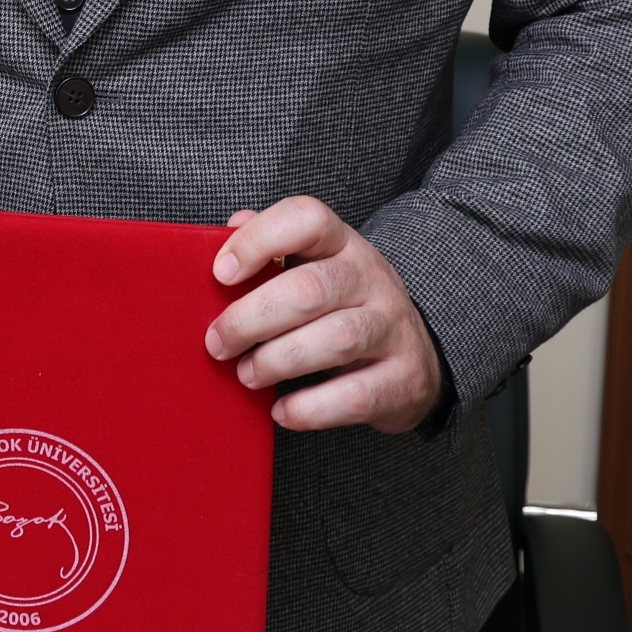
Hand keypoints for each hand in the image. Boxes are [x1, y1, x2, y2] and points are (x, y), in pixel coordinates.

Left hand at [207, 197, 443, 432]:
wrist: (413, 357)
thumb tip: (226, 230)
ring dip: (277, 362)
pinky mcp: (404, 379)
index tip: (220, 274)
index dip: (258, 241)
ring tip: (247, 375)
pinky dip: (310, 409)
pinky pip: (354, 396)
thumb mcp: (313, 269)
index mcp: (343, 244)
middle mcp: (372, 279)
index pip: (307, 220)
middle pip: (309, 290)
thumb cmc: (342, 308)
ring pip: (334, 340)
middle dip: (251, 319)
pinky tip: (282, 411)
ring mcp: (393, 328)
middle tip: (219, 343)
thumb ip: (270, 249)